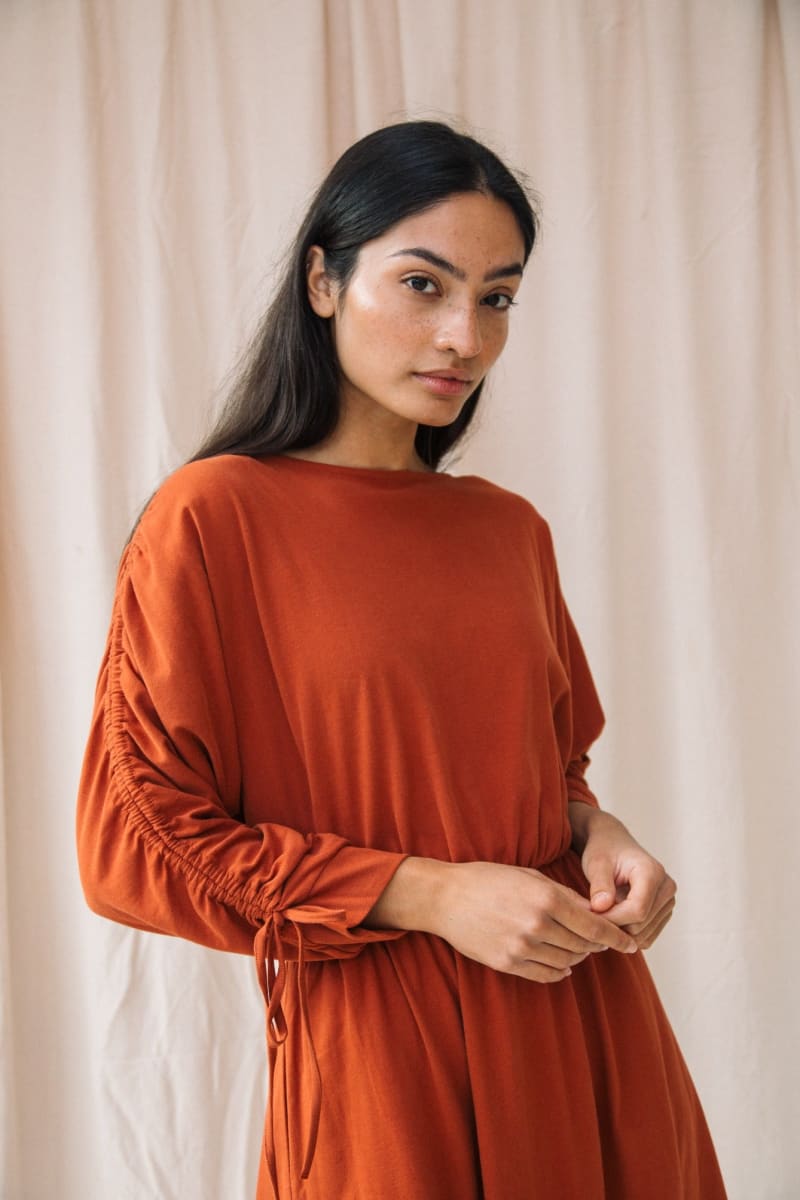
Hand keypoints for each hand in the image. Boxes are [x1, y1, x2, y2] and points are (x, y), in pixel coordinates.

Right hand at [395, 859, 638, 983]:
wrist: (445, 898)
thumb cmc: (488, 879)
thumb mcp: (530, 876)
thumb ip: (563, 895)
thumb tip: (594, 912)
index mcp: (547, 899)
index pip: (595, 926)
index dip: (617, 937)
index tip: (630, 943)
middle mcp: (538, 925)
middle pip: (584, 945)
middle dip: (597, 945)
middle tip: (602, 942)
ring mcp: (522, 948)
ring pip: (568, 961)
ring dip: (578, 956)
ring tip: (578, 948)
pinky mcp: (508, 964)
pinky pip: (546, 975)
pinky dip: (559, 971)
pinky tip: (562, 964)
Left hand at [568, 804, 676, 948]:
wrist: (613, 845)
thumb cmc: (604, 850)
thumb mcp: (597, 862)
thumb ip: (600, 884)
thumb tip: (601, 908)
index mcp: (652, 872)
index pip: (637, 910)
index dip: (612, 919)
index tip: (591, 915)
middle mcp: (666, 888)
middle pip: (640, 926)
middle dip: (613, 925)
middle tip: (593, 914)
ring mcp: (668, 902)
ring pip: (643, 936)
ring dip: (619, 932)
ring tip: (603, 913)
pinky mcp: (663, 913)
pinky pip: (646, 938)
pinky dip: (627, 934)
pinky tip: (614, 917)